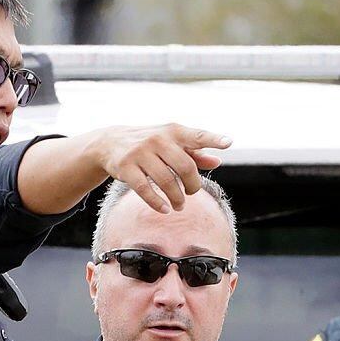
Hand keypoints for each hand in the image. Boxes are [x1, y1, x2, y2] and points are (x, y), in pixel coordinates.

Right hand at [87, 124, 230, 211]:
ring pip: (166, 181)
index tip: (229, 142)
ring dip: (177, 198)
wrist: (110, 142)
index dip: (213, 139)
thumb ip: (195, 152)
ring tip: (179, 205)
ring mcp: (140, 152)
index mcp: (173, 131)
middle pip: (184, 167)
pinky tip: (165, 209)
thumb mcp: (171, 142)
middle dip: (192, 185)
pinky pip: (145, 189)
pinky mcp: (126, 167)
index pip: (196, 135)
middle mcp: (157, 139)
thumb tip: (217, 161)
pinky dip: (157, 203)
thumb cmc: (149, 143)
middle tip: (192, 193)